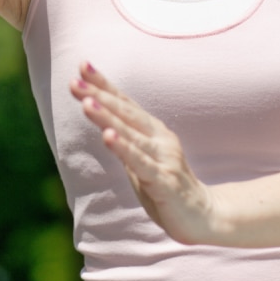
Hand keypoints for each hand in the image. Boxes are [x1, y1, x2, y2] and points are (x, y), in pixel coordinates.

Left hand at [70, 62, 226, 244]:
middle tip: (74, 81)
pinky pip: (141, 163)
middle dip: (99, 95)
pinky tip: (107, 137)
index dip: (104, 84)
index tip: (82, 64)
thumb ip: (124, 140)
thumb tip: (101, 121)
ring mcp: (163, 158)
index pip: (124, 103)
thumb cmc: (166, 185)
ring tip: (86, 103)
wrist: (205, 216)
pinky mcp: (164, 181)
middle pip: (125, 113)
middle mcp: (159, 139)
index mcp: (152, 131)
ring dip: (107, 118)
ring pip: (130, 134)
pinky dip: (124, 149)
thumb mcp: (141, 159)